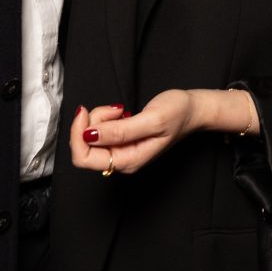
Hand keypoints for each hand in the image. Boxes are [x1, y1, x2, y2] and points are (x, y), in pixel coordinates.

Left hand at [70, 88, 253, 175]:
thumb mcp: (152, 119)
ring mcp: (120, 152)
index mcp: (128, 161)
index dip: (78, 135)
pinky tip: (122, 113)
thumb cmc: (178, 114)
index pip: (84, 158)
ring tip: (122, 110)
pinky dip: (104, 117)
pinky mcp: (120, 142)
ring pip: (90, 137)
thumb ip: (121, 131)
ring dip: (100, 117)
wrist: (192, 110)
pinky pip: (98, 131)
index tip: (86, 111)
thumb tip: (90, 135)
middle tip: (114, 109)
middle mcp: (121, 161)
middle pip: (84, 148)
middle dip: (91, 123)